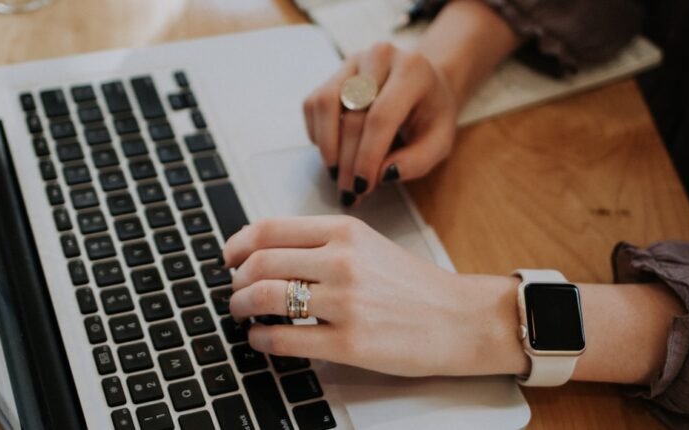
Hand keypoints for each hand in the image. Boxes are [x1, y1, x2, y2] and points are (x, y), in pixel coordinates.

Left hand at [223, 216, 524, 376]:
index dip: (238, 244)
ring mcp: (345, 303)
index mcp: (344, 232)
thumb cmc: (413, 285)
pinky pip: (284, 339)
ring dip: (241, 307)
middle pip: (260, 263)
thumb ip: (321, 244)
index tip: (228, 257)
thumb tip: (266, 253)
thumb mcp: (368, 245)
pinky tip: (260, 340)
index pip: (269, 228)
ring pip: (265, 298)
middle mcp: (342, 261)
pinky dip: (260, 340)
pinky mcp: (350, 343)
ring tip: (242, 314)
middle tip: (234, 291)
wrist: (460, 319)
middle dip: (236, 281)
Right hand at [303, 43, 457, 205]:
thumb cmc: (431, 115)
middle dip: (348, 160)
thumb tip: (382, 174)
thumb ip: (417, 161)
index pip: (381, 116)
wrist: (424, 84)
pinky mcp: (334, 73)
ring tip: (337, 173)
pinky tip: (334, 151)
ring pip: (325, 104)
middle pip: (352, 114)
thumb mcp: (439, 142)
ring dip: (327, 146)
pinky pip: (313, 104)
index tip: (362, 186)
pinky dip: (318, 134)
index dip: (367, 155)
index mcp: (412, 71)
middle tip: (350, 190)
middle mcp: (380, 57)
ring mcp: (353, 62)